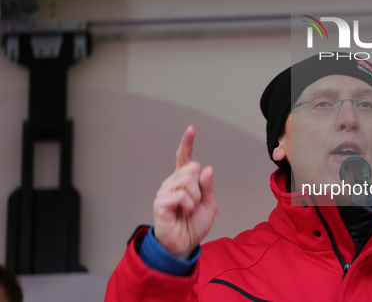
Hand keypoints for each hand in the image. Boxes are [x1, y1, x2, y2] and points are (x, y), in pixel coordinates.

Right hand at [153, 125, 217, 258]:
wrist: (184, 244)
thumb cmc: (194, 224)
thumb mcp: (209, 204)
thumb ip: (208, 186)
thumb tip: (207, 168)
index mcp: (184, 180)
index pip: (185, 158)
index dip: (187, 143)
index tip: (190, 129)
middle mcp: (172, 182)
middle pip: (193, 167)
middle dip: (200, 187)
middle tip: (194, 204)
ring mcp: (165, 190)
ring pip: (188, 180)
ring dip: (195, 198)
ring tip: (188, 210)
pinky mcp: (160, 201)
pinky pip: (182, 194)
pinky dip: (189, 205)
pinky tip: (183, 213)